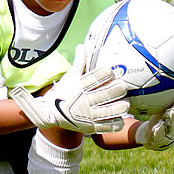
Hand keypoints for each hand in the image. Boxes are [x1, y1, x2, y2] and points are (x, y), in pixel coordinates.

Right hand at [9, 45, 129, 133]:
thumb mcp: (69, 77)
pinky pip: (104, 126)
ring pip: (106, 111)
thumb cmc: (62, 92)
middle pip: (104, 95)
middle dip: (116, 90)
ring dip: (118, 107)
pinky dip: (114, 124)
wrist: (48, 113)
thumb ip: (79, 63)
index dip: (104, 74)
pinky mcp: (88, 126)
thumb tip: (82, 46)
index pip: (94, 79)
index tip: (112, 71)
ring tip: (125, 104)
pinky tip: (121, 119)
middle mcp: (83, 101)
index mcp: (79, 87)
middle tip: (123, 86)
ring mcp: (86, 115)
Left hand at [135, 84, 173, 150]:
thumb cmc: (158, 112)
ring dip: (173, 117)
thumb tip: (166, 59)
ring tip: (171, 111)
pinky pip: (159, 136)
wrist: (149, 135)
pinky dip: (159, 132)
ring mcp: (171, 132)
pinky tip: (156, 127)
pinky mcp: (160, 140)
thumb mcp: (162, 98)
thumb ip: (165, 83)